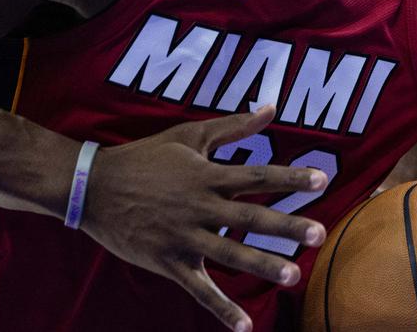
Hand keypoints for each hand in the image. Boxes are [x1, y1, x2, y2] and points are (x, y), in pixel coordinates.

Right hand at [81, 105, 328, 331]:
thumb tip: (271, 106)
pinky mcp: (169, 262)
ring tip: (292, 276)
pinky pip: (198, 289)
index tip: (322, 180)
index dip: (290, 178)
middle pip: (250, 217)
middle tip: (318, 234)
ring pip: (229, 254)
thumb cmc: (145, 157)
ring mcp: (184, 237)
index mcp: (207, 176)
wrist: (94, 187)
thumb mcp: (189, 135)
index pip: (257, 176)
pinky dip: (221, 309)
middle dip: (286, 227)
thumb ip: (233, 126)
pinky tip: (244, 327)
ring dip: (262, 265)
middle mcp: (199, 207)